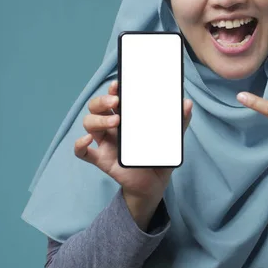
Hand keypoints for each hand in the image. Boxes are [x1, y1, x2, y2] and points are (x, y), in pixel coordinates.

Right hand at [74, 80, 192, 228]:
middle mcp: (112, 127)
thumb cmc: (159, 156)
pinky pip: (82, 153)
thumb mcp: (172, 138)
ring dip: (98, 119)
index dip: (112, 89)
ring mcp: (106, 143)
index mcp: (127, 118)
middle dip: (102, 100)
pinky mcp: (102, 160)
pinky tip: (87, 139)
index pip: (114, 98)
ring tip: (115, 121)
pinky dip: (80, 144)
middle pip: (96, 107)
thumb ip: (179, 121)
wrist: (155, 184)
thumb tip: (187, 103)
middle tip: (116, 101)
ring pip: (89, 124)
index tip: (118, 83)